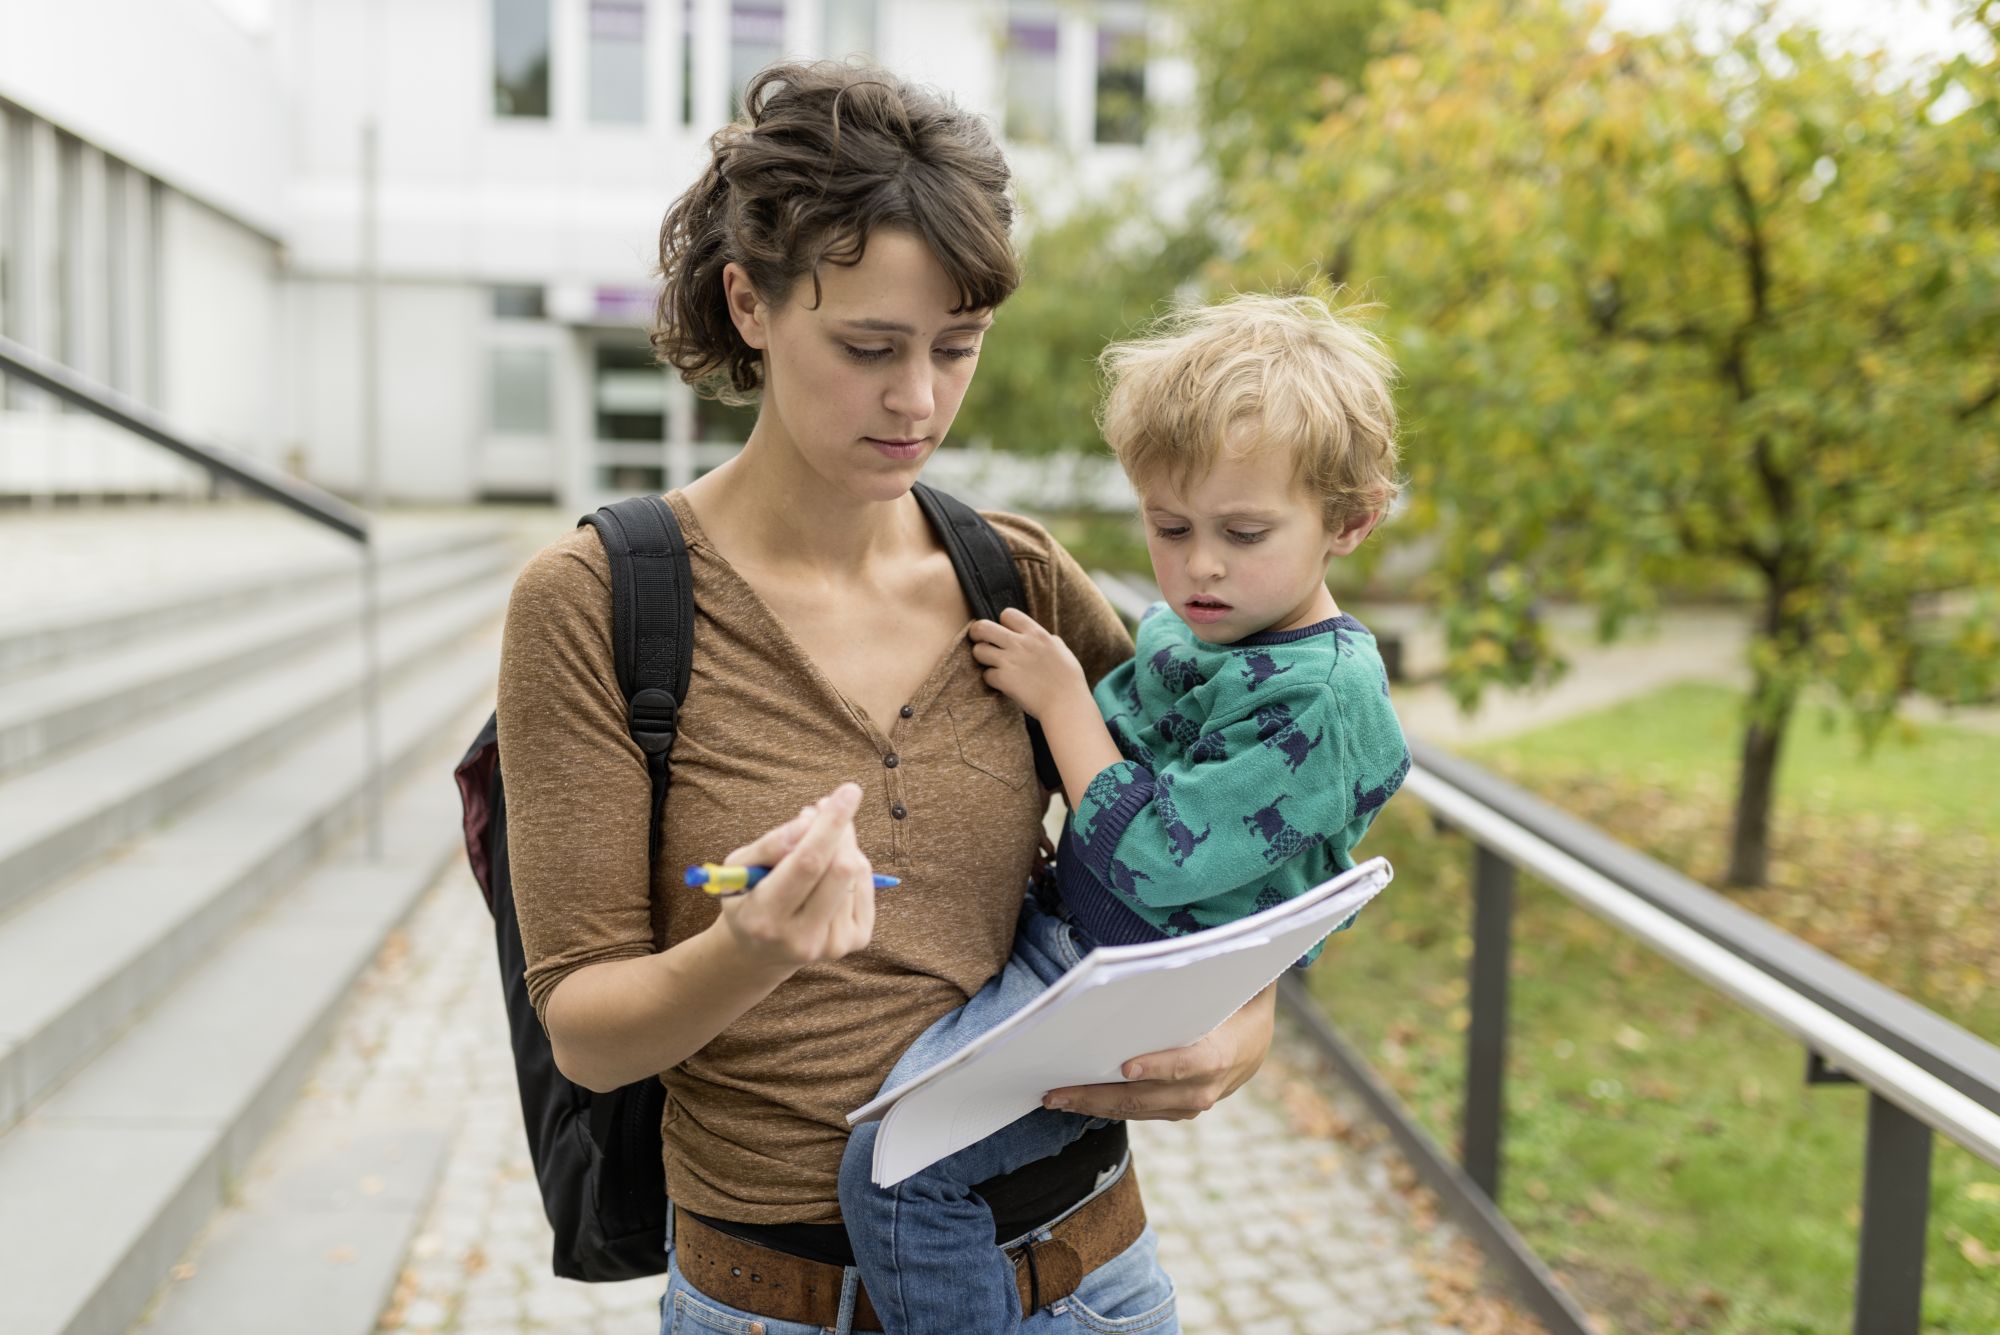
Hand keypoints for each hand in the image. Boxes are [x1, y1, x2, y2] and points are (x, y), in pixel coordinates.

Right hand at [712, 783, 876, 973]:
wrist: (763, 951)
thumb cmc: (749, 897)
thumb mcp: (739, 868)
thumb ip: (769, 845)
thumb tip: (809, 822)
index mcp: (765, 917)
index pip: (807, 864)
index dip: (830, 825)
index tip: (849, 792)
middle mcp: (802, 938)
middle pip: (840, 869)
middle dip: (840, 828)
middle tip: (827, 805)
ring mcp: (833, 944)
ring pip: (855, 873)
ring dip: (843, 844)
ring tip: (818, 845)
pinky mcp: (855, 941)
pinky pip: (866, 883)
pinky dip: (852, 864)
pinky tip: (830, 870)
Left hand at [968, 608, 1090, 721]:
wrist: (1066, 704)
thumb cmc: (1069, 681)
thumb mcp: (1063, 652)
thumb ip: (1050, 642)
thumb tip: (1047, 639)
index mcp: (1036, 634)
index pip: (1008, 614)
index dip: (1003, 623)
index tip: (1006, 633)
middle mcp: (1020, 643)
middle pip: (983, 627)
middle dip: (978, 633)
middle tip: (981, 642)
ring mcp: (1010, 661)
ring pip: (978, 650)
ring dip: (982, 657)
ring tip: (991, 664)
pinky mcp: (1004, 680)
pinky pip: (986, 675)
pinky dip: (992, 680)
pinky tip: (1002, 683)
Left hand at [1041, 983, 1277, 1120]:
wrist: (1252, 1048)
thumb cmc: (1234, 1007)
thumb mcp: (1230, 986)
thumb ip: (1212, 971)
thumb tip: (1188, 943)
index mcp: (1220, 1055)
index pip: (1188, 1064)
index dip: (1159, 1067)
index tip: (1126, 1067)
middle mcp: (1203, 1089)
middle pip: (1146, 1096)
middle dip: (1099, 1094)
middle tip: (1059, 1091)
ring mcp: (1187, 1105)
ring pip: (1135, 1110)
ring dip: (1093, 1105)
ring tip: (1055, 1098)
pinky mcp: (1174, 1112)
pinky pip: (1136, 1113)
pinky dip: (1104, 1107)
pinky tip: (1075, 1100)